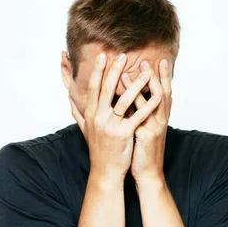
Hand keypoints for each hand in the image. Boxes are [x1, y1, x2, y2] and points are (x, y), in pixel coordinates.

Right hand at [69, 53, 161, 181]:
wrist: (105, 171)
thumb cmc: (98, 149)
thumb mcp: (85, 129)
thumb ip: (78, 112)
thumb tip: (70, 98)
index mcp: (91, 114)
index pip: (94, 87)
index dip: (98, 70)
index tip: (104, 55)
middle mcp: (98, 118)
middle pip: (107, 89)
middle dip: (115, 70)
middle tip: (123, 55)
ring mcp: (110, 126)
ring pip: (123, 101)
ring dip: (135, 84)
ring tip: (145, 72)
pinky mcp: (123, 135)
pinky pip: (137, 117)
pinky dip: (148, 106)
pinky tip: (158, 96)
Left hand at [121, 59, 172, 183]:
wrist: (148, 173)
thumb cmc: (142, 151)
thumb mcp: (143, 129)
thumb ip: (140, 114)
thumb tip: (132, 99)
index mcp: (159, 118)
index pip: (163, 93)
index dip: (163, 77)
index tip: (159, 61)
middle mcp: (160, 120)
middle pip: (162, 93)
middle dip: (157, 77)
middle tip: (149, 61)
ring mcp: (155, 127)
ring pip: (152, 102)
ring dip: (143, 86)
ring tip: (135, 70)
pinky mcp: (147, 136)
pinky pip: (140, 116)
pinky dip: (134, 104)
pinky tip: (124, 95)